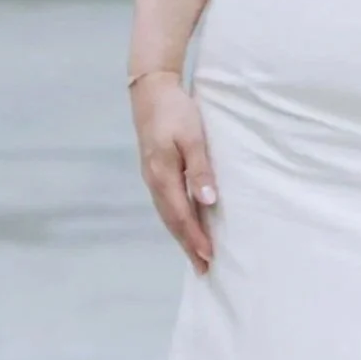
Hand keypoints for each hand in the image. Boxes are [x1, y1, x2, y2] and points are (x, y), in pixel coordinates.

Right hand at [130, 72, 217, 268]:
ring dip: (182, 236)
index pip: (181, 216)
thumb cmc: (175, 111)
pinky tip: (186, 224)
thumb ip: (199, 168)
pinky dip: (177, 220)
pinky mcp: (154, 171)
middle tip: (204, 269)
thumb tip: (208, 200)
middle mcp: (154, 181)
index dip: (195, 238)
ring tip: (196, 255)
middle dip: (188, 246)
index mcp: (162, 175)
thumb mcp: (192, 136)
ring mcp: (152, 177)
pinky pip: (166, 204)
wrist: (150, 90)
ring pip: (168, 215)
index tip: (210, 258)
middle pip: (172, 221)